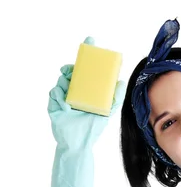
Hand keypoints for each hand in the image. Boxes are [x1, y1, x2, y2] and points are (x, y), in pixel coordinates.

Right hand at [47, 36, 125, 150]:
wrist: (79, 145)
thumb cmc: (93, 129)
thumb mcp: (107, 112)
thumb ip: (116, 98)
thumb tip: (121, 81)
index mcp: (86, 91)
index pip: (85, 71)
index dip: (86, 56)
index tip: (90, 42)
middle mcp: (74, 92)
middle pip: (71, 73)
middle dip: (71, 68)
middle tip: (73, 70)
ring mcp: (62, 98)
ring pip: (61, 81)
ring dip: (64, 82)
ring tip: (69, 91)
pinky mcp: (53, 105)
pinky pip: (53, 93)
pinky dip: (59, 97)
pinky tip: (66, 107)